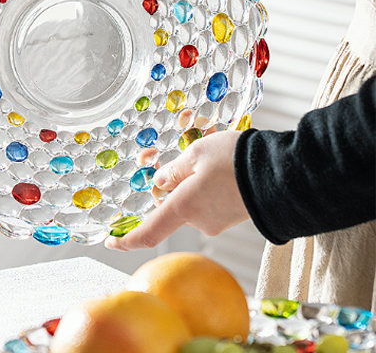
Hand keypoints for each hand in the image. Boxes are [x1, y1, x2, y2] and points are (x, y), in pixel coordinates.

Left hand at [105, 130, 248, 250]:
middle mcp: (199, 220)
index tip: (110, 241)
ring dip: (194, 181)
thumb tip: (160, 182)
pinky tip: (225, 167)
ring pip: (192, 200)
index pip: (149, 232)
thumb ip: (174, 170)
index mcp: (184, 206)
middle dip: (174, 184)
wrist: (283, 173)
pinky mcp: (232, 217)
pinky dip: (209, 186)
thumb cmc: (237, 160)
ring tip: (215, 155)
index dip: (127, 240)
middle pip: (173, 205)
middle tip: (189, 156)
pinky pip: (210, 202)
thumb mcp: (197, 153)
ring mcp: (217, 221)